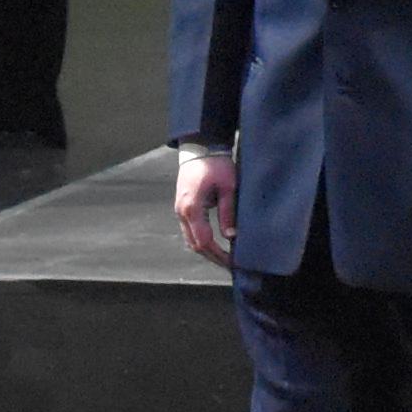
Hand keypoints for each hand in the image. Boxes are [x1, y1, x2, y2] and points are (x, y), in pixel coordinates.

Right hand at [174, 149, 235, 263]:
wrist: (200, 147)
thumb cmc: (216, 164)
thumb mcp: (227, 187)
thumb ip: (227, 212)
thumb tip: (231, 236)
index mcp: (192, 208)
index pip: (204, 241)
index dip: (218, 255)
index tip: (232, 262)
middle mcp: (182, 211)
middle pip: (194, 244)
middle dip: (212, 256)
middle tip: (229, 264)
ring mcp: (180, 209)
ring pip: (190, 238)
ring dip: (206, 249)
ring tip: (223, 257)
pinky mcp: (182, 206)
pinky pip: (189, 230)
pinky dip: (200, 239)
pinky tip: (214, 243)